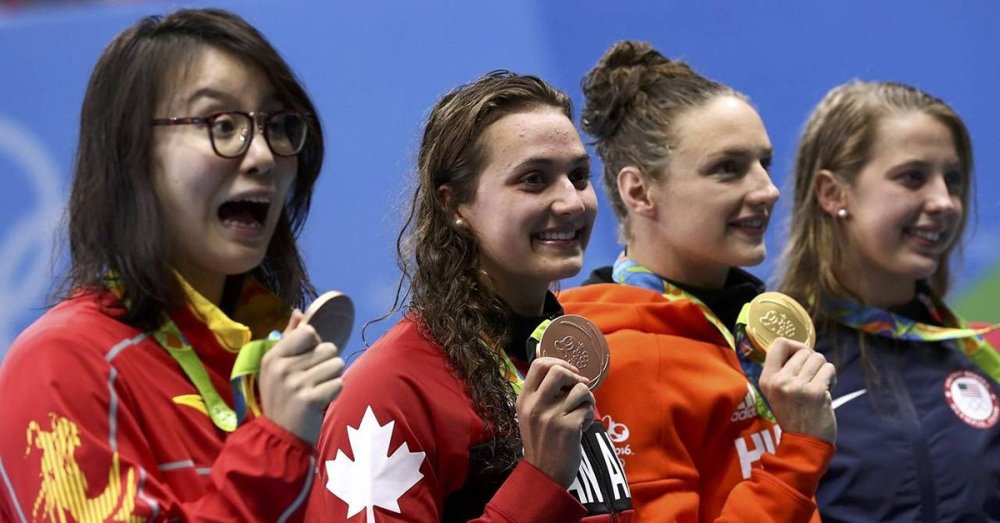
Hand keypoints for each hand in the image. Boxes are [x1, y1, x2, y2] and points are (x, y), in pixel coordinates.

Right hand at [259, 309, 344, 444]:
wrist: (280, 435)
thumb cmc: (282, 397)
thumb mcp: (277, 367)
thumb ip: (290, 337)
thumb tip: (299, 312)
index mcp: (273, 356)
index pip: (309, 333)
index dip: (315, 344)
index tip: (307, 361)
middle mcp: (282, 367)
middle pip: (328, 348)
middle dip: (327, 363)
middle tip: (313, 380)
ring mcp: (295, 384)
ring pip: (336, 364)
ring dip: (332, 378)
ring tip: (318, 389)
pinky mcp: (310, 399)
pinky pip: (338, 383)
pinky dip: (334, 392)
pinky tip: (321, 400)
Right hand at [516, 357, 594, 486]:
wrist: (545, 474)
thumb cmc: (541, 441)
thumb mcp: (531, 414)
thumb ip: (541, 392)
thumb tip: (562, 367)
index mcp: (524, 399)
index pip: (538, 365)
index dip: (558, 361)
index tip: (569, 371)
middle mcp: (535, 405)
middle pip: (559, 370)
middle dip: (574, 376)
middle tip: (578, 386)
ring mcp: (552, 416)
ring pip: (579, 388)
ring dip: (586, 398)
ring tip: (581, 410)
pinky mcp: (569, 427)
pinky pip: (587, 408)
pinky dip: (588, 415)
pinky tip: (581, 426)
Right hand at [758, 337, 836, 443]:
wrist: (804, 444)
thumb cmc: (795, 416)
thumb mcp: (778, 393)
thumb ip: (784, 371)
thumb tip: (802, 349)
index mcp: (767, 379)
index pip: (778, 344)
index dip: (795, 345)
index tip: (802, 356)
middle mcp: (779, 381)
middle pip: (803, 351)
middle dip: (813, 362)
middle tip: (813, 379)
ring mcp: (796, 386)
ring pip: (818, 359)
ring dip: (823, 370)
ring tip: (820, 385)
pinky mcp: (814, 392)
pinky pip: (829, 370)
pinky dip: (831, 378)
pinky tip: (826, 391)